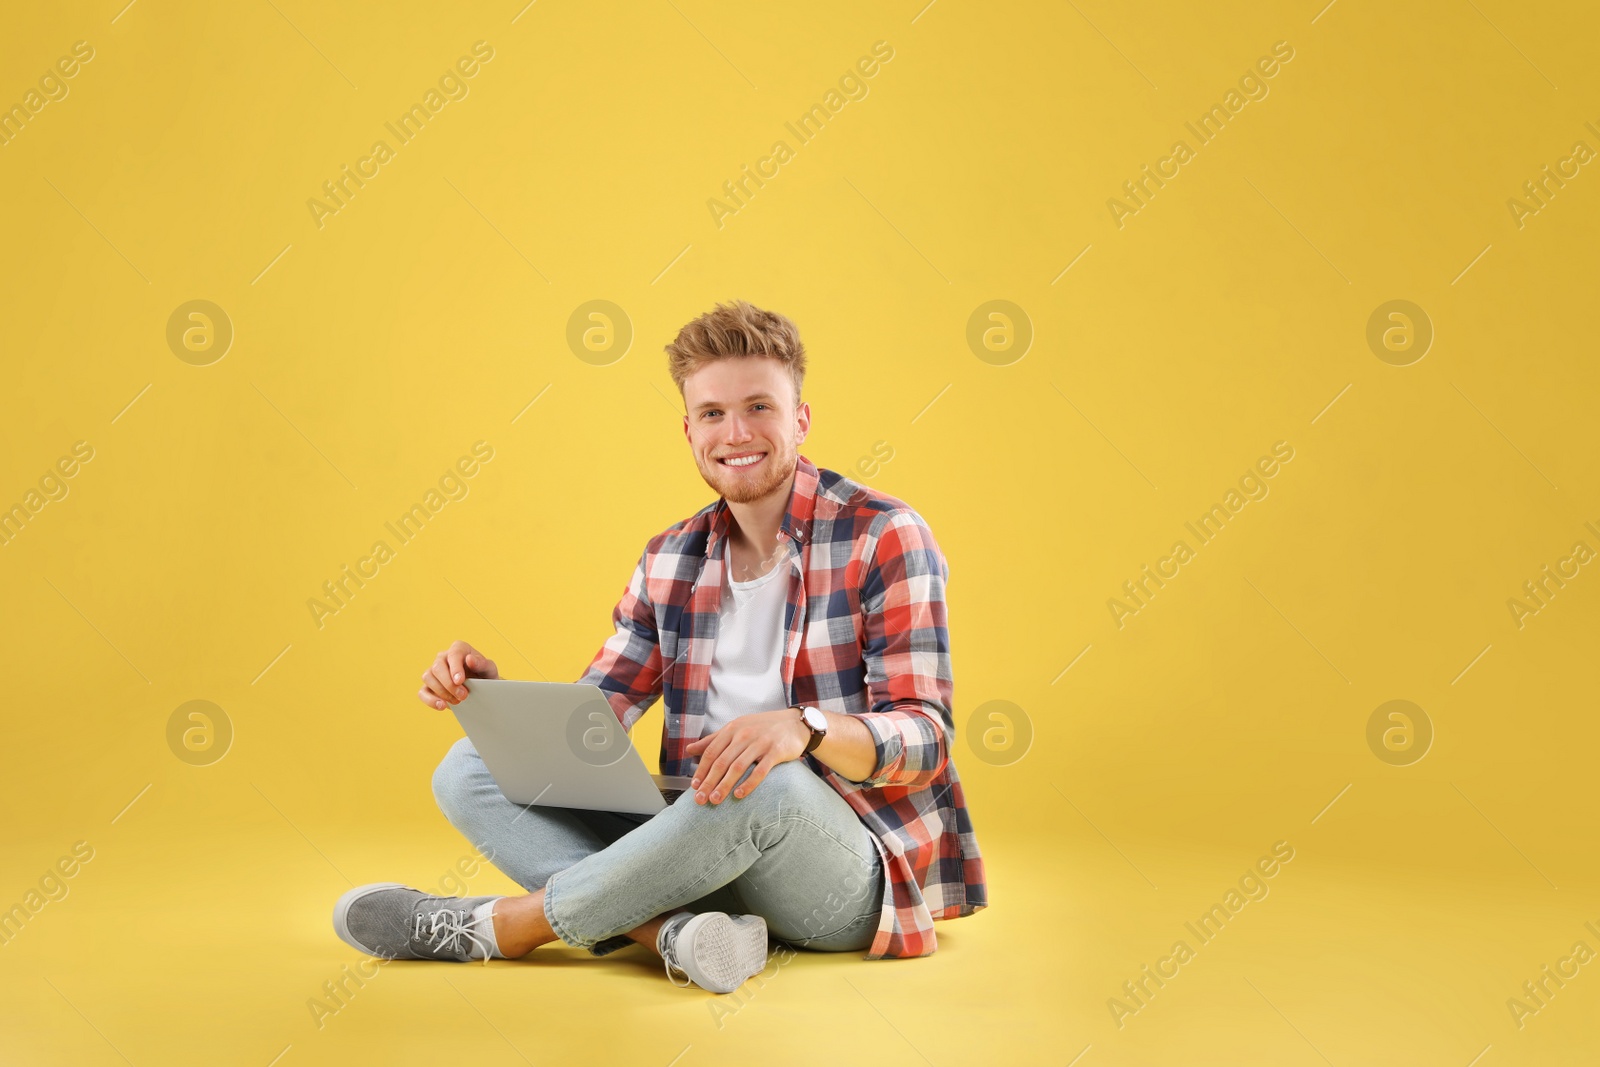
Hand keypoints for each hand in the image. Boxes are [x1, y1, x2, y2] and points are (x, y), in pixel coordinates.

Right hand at [418, 640, 498, 708]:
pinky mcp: (428, 686)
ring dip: (442, 692)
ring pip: (428, 677)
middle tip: (463, 695)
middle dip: (449, 684)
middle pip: (438, 667)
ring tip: (457, 701)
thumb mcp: (489, 670)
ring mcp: (433, 671)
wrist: (482, 689)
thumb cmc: (485, 676)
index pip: (453, 654)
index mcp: (458, 649)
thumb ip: (482, 664)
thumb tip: (470, 659)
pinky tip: (442, 706)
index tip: (460, 681)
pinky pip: (422, 692)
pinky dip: (430, 700)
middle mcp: (443, 657)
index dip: (455, 668)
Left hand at [684, 708, 809, 804]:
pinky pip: (760, 771)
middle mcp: (744, 734)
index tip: (694, 787)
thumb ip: (713, 739)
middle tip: (700, 799)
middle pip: (722, 761)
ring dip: (724, 785)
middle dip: (709, 782)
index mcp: (732, 729)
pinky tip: (739, 795)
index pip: (711, 752)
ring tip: (715, 800)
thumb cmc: (762, 727)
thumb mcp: (736, 728)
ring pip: (738, 767)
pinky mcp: (776, 752)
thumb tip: (689, 750)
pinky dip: (748, 784)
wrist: (795, 723)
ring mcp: (760, 742)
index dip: (701, 770)